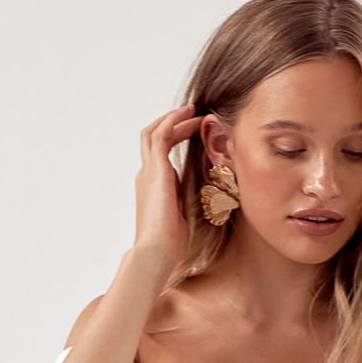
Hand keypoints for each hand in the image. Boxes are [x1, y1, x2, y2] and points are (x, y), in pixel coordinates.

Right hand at [132, 103, 202, 279]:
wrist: (156, 252)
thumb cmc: (172, 244)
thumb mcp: (186, 215)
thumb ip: (192, 200)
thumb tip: (214, 196)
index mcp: (154, 185)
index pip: (161, 151)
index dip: (177, 136)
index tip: (196, 129)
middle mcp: (147, 175)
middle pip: (154, 136)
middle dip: (173, 121)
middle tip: (195, 112)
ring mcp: (149, 171)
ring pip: (155, 131)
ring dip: (174, 117)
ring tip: (195, 110)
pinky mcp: (155, 171)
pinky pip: (162, 136)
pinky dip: (175, 123)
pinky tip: (193, 118)